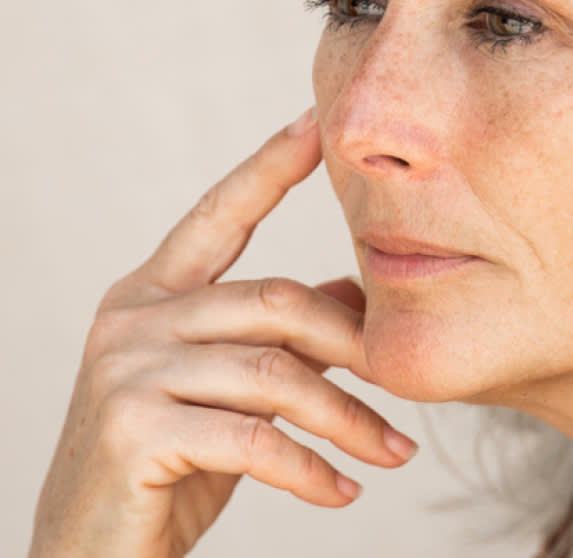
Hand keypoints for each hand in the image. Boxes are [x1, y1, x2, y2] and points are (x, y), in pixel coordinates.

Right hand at [29, 109, 415, 557]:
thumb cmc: (169, 466)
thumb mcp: (231, 390)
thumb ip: (282, 337)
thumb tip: (357, 291)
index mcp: (151, 294)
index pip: (218, 214)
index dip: (269, 166)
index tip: (318, 122)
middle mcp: (133, 318)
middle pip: (276, 301)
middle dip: (354, 347)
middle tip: (407, 383)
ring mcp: (126, 370)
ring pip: (275, 373)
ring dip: (348, 419)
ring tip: (396, 452)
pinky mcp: (133, 428)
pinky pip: (252, 437)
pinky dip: (310, 468)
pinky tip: (342, 490)